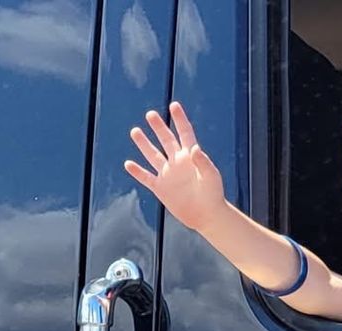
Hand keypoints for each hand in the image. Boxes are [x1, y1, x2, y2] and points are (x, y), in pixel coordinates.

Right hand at [125, 102, 225, 230]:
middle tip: (150, 114)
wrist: (206, 215)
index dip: (179, 119)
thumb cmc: (213, 195)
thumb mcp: (211, 177)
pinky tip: (128, 164)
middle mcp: (177, 162)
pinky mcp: (161, 188)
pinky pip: (146, 177)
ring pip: (152, 155)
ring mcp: (168, 174)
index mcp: (191, 156)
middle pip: (166, 140)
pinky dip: (137, 171)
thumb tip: (194, 148)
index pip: (184, 133)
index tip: (174, 105)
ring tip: (135, 131)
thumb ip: (203, 162)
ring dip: (143, 144)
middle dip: (158, 127)